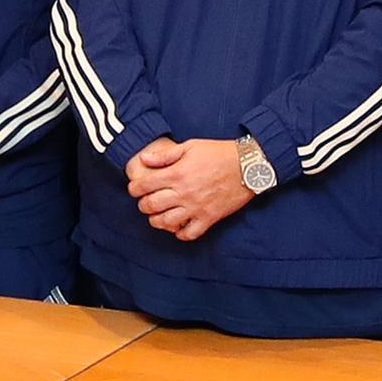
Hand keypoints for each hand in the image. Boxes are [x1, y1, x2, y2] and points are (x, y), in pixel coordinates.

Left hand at [126, 135, 257, 241]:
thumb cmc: (219, 153)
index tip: (135, 189)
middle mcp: (184, 192)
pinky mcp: (209, 218)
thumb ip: (165, 155)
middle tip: (145, 202)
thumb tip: (144, 159)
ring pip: (166, 222)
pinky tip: (179, 227)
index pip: (144, 185)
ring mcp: (196, 207)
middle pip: (151, 205)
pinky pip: (189, 234)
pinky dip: (180, 234)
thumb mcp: (191, 146)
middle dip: (143, 205)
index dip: (134, 188)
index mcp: (177, 173)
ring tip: (158, 216)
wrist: (247, 166)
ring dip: (157, 221)